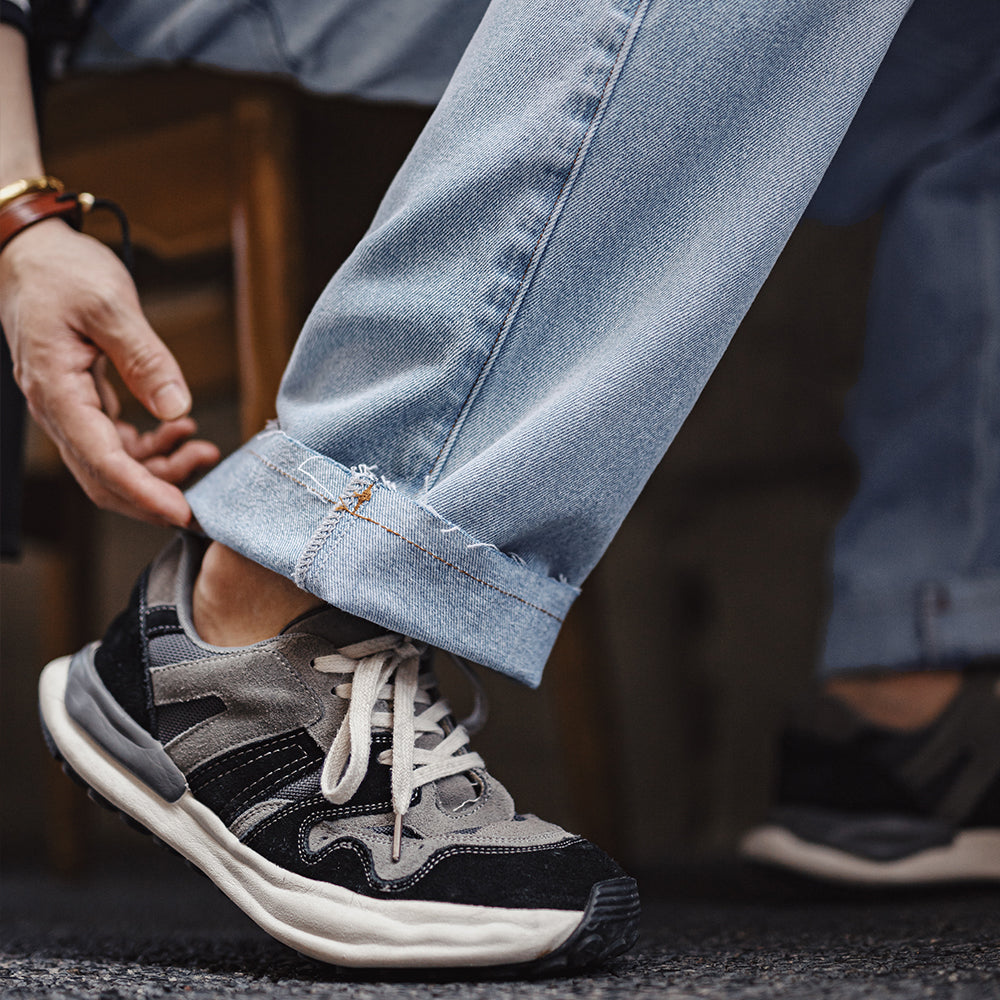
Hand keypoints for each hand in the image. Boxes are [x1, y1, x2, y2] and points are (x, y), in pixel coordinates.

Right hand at [0, 219, 220, 525]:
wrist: (30, 253)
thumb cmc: (62, 271)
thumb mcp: (110, 304)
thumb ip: (144, 358)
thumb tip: (176, 407)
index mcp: (56, 390)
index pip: (102, 461)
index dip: (145, 492)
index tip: (182, 511)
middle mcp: (57, 409)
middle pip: (104, 478)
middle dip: (156, 493)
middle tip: (203, 497)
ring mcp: (69, 408)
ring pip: (113, 464)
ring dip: (159, 469)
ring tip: (203, 450)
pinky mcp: (83, 401)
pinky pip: (116, 442)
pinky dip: (151, 446)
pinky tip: (181, 430)